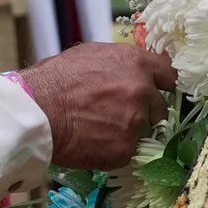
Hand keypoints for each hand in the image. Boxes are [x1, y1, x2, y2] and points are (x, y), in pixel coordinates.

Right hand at [19, 42, 176, 169]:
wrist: (37, 113)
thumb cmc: (55, 80)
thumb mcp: (89, 56)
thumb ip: (118, 64)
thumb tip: (129, 71)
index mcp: (135, 63)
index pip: (170, 73)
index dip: (165, 84)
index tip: (162, 91)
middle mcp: (142, 91)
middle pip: (159, 107)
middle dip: (144, 111)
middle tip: (118, 115)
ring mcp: (136, 122)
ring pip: (144, 131)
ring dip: (129, 132)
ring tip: (100, 129)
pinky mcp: (126, 149)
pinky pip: (128, 151)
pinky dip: (115, 149)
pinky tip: (94, 142)